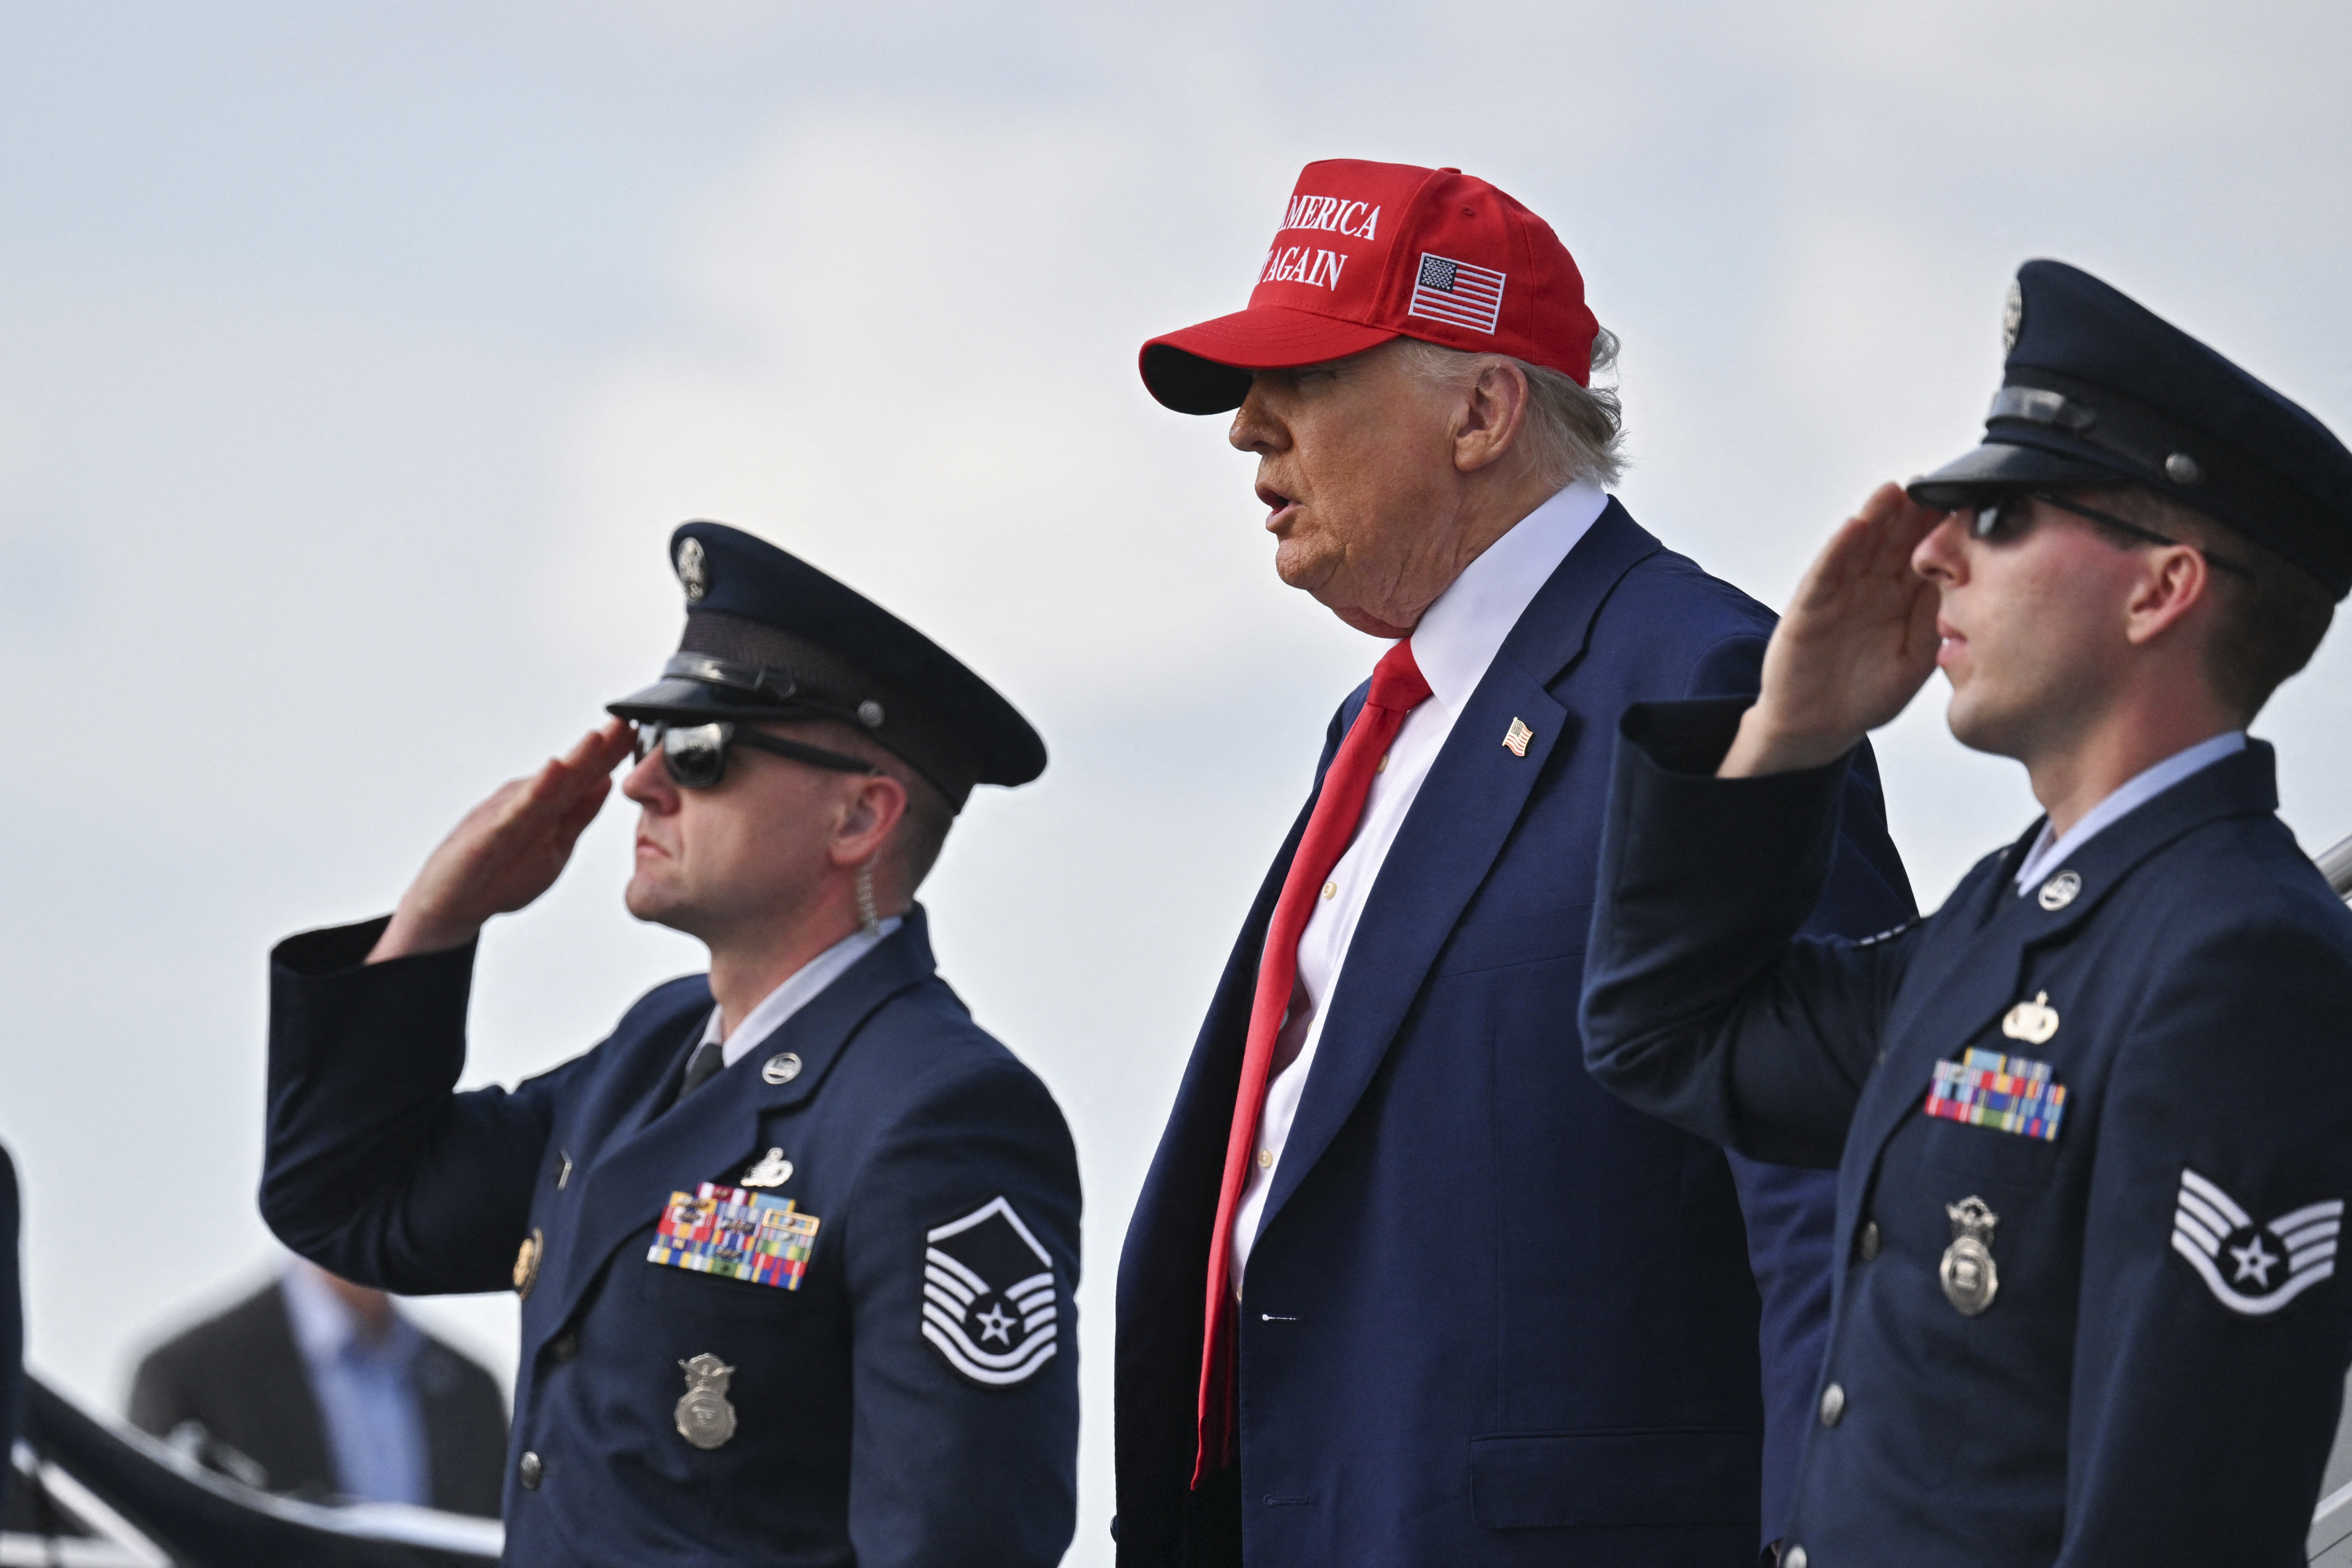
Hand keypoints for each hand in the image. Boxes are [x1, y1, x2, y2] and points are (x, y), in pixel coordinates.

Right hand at [367, 720, 636, 961]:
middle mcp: (528, 803)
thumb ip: (578, 813)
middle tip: (626, 721)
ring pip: (547, 785)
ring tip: (598, 736)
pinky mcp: (488, 836)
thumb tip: (608, 782)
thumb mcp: (554, 845)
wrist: (449, 905)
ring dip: (573, 760)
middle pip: (570, 773)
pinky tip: (553, 771)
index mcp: (547, 807)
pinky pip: (516, 812)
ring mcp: (507, 816)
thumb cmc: (498, 874)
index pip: (584, 776)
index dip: (612, 755)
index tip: (641, 731)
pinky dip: (536, 791)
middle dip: (599, 747)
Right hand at [1720, 483, 1944, 777]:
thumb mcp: (1919, 657)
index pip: (1927, 552)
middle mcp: (1871, 587)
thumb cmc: (1868, 694)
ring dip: (1877, 516)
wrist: (1817, 727)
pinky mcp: (1810, 608)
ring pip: (1861, 546)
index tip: (1969, 500)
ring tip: (1896, 491)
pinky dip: (1839, 549)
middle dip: (1914, 511)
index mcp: (1903, 598)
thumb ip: (1940, 621)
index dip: (1945, 526)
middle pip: (1895, 540)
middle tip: (1934, 481)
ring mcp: (1839, 594)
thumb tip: (1976, 584)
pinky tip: (1855, 526)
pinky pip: (1826, 573)